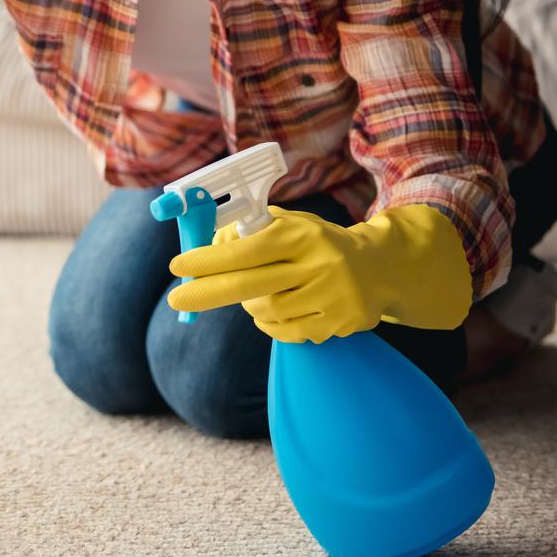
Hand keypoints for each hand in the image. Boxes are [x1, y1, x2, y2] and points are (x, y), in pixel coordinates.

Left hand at [166, 204, 473, 342]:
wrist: (379, 266)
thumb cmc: (318, 243)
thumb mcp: (290, 225)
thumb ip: (250, 230)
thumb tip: (205, 242)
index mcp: (302, 235)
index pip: (247, 251)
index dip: (209, 260)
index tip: (178, 267)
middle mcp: (320, 265)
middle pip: (251, 286)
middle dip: (207, 293)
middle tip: (177, 300)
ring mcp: (331, 297)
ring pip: (266, 312)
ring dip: (248, 304)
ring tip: (252, 293)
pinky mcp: (339, 323)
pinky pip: (286, 331)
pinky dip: (269, 322)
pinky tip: (273, 309)